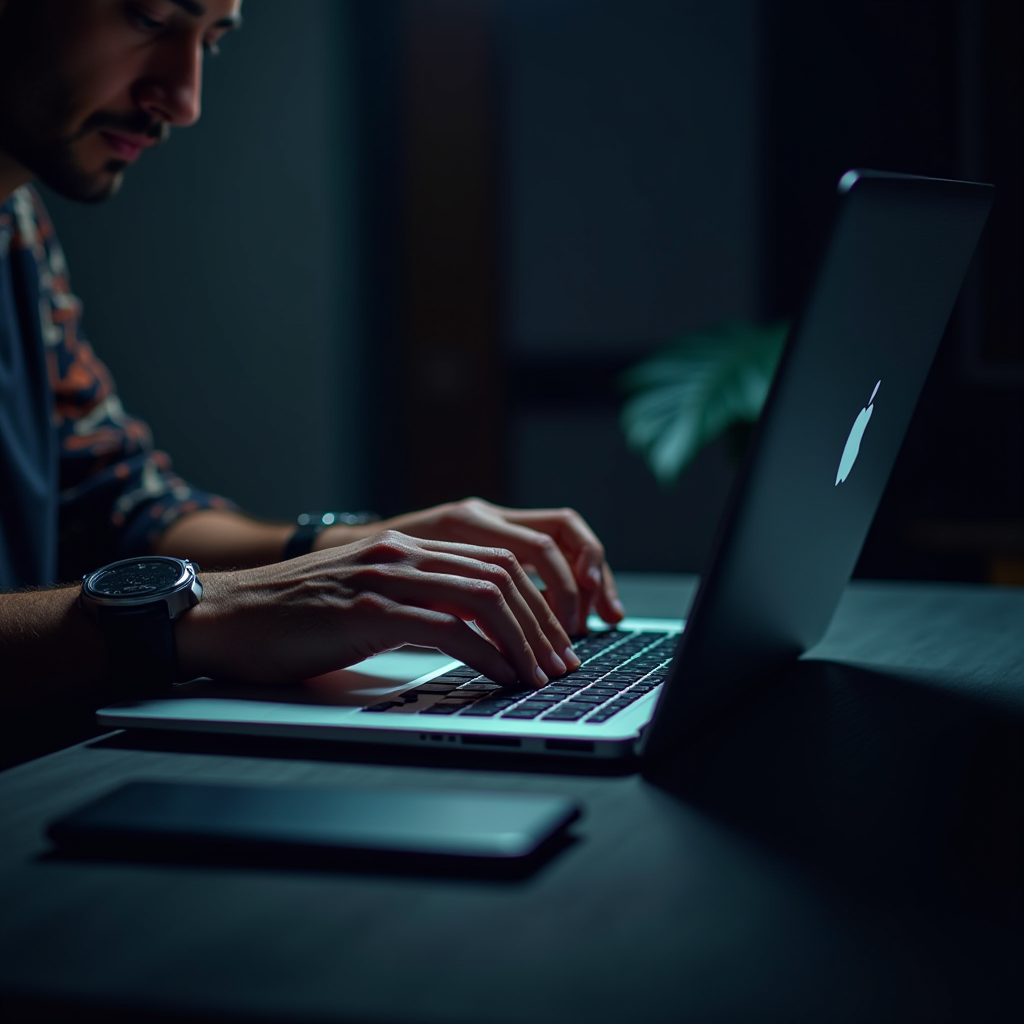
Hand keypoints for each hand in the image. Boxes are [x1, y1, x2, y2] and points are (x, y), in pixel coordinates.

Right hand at [176, 530, 580, 687]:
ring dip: (523, 641)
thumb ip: (414, 604)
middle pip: (501, 576)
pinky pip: (445, 628)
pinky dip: (486, 655)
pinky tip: (502, 678)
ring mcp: (383, 577)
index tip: (554, 642)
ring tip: (541, 676)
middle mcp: (401, 553)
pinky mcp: (365, 610)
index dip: (536, 603)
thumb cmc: (289, 620)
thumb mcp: (364, 600)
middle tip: (562, 663)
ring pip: (482, 597)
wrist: (222, 616)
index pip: (494, 563)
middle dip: (543, 623)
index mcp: (405, 547)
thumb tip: (470, 635)